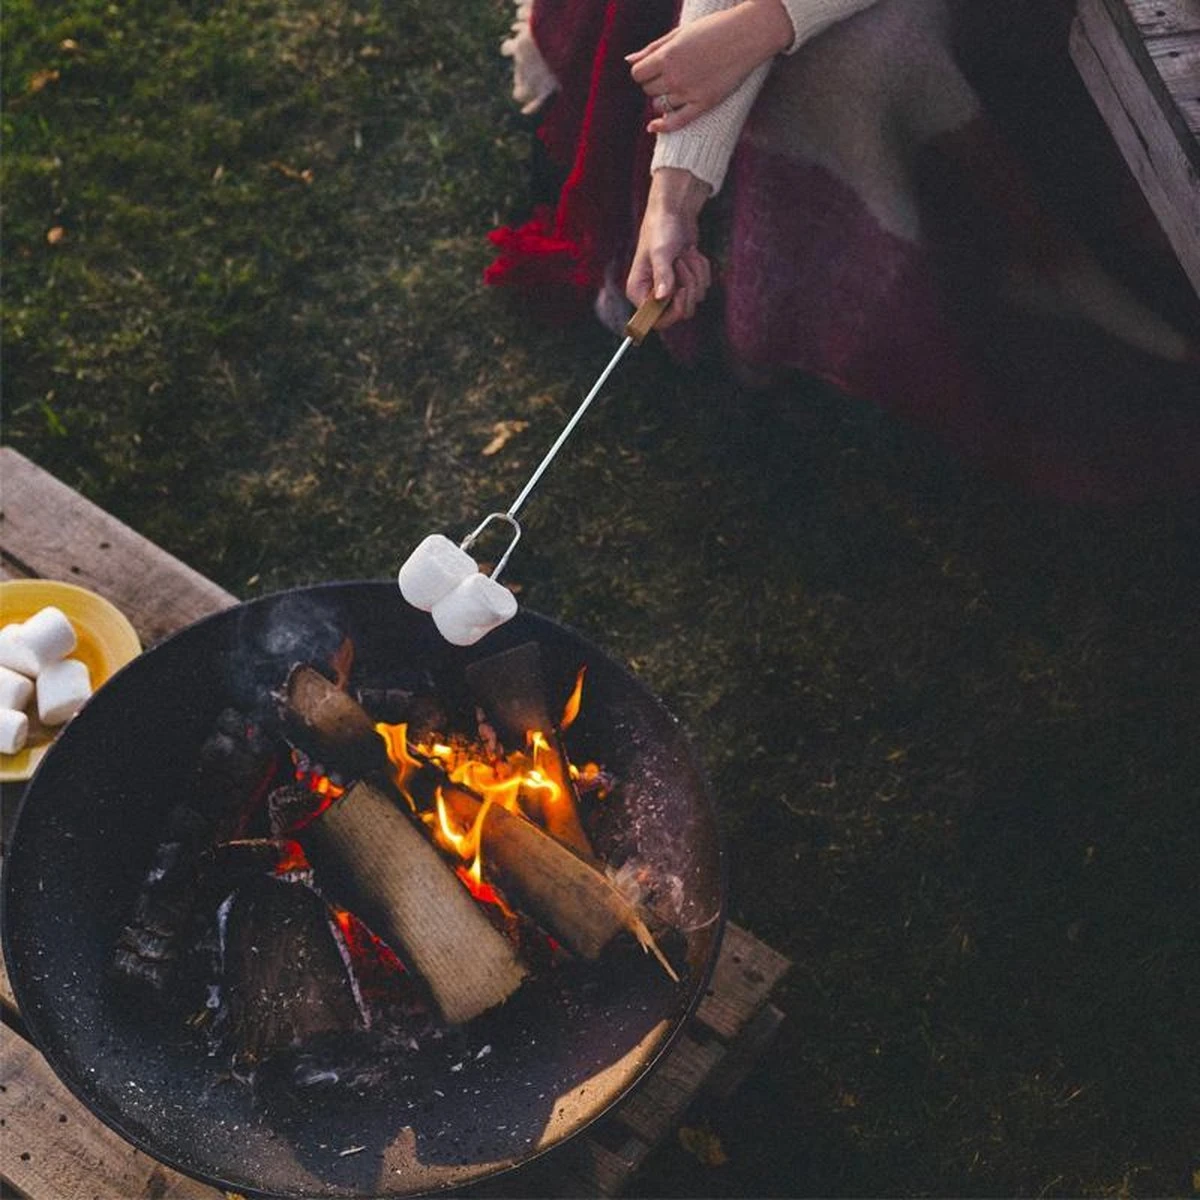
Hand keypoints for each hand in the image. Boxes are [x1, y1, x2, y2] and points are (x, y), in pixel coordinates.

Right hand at [625, 168, 712, 329]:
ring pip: (695, 298)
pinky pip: (703, 286)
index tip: (681, 292)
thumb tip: (663, 297)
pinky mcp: (686, 280)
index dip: (672, 311)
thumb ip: (663, 276)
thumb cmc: (661, 229)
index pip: (656, 320)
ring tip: (685, 254)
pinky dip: (702, 268)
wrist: (675, 212)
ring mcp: (672, 288)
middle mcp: (654, 294)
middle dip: (688, 286)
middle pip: (680, 312)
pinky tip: (692, 253)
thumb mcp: (661, 252)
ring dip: (695, 273)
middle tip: (682, 264)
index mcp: (639, 291)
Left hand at [626, 0, 792, 131]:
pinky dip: (663, 126)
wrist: (747, 34)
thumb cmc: (713, 28)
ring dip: (663, 98)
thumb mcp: (679, 33)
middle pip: (648, 90)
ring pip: (661, 105)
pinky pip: (677, 122)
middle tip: (669, 74)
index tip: (652, 69)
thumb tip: (629, 60)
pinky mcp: (704, 104)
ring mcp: (689, 92)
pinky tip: (654, 127)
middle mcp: (675, 76)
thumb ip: (653, 48)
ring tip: (679, 85)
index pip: (638, 74)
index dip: (642, 72)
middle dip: (653, 83)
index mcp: (667, 56)